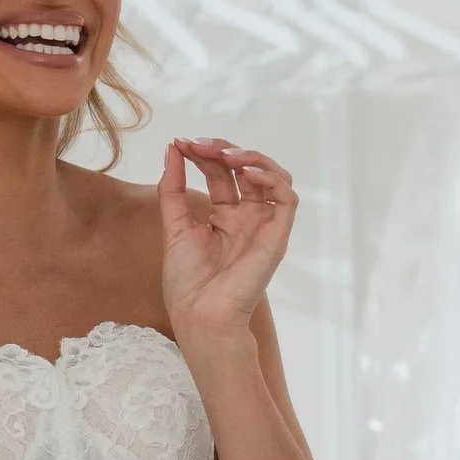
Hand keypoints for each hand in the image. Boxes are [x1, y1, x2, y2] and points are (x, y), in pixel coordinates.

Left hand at [158, 142, 295, 348]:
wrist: (200, 316)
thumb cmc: (188, 283)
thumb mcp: (174, 226)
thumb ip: (173, 188)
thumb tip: (172, 149)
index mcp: (225, 216)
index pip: (221, 173)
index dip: (203, 154)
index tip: (181, 144)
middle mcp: (248, 217)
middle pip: (245, 169)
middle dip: (222, 150)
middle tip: (199, 145)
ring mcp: (264, 225)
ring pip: (272, 176)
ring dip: (250, 158)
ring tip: (224, 154)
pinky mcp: (278, 235)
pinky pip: (287, 198)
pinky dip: (271, 179)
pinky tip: (246, 173)